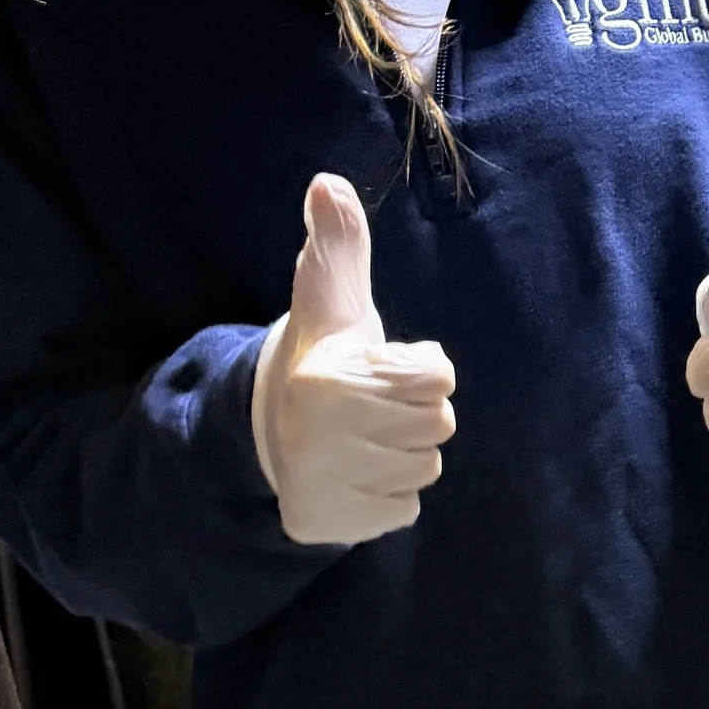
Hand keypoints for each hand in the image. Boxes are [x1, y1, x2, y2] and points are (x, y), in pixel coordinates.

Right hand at [251, 175, 455, 543]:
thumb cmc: (323, 357)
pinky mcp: (330, 525)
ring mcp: (325, 486)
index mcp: (327, 378)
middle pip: (438, 424)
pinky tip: (355, 475)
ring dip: (405, 454)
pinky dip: (388, 496)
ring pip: (425, 469)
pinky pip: (403, 510)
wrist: (270, 430)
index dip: (420, 368)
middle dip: (414, 411)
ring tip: (361, 438)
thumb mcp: (331, 300)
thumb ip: (340, 243)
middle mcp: (322, 437)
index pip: (438, 375)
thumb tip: (328, 184)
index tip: (378, 364)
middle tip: (370, 405)